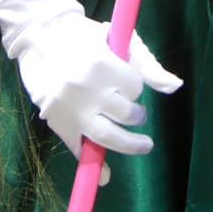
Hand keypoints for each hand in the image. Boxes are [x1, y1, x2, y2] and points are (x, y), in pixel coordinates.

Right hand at [8, 11, 180, 165]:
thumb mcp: (116, 40)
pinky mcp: (58, 123)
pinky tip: (106, 175)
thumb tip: (175, 87)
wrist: (38, 37)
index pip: (135, 87)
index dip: (134, 86)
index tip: (127, 82)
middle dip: (136, 114)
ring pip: (108, 137)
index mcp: (102, 64)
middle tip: (137, 113)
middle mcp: (87, 89)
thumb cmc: (81, 35)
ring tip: (144, 144)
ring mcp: (71, 109)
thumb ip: (147, 64)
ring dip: (130, 144)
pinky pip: (78, 149)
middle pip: (126, 113)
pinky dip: (94, 165)